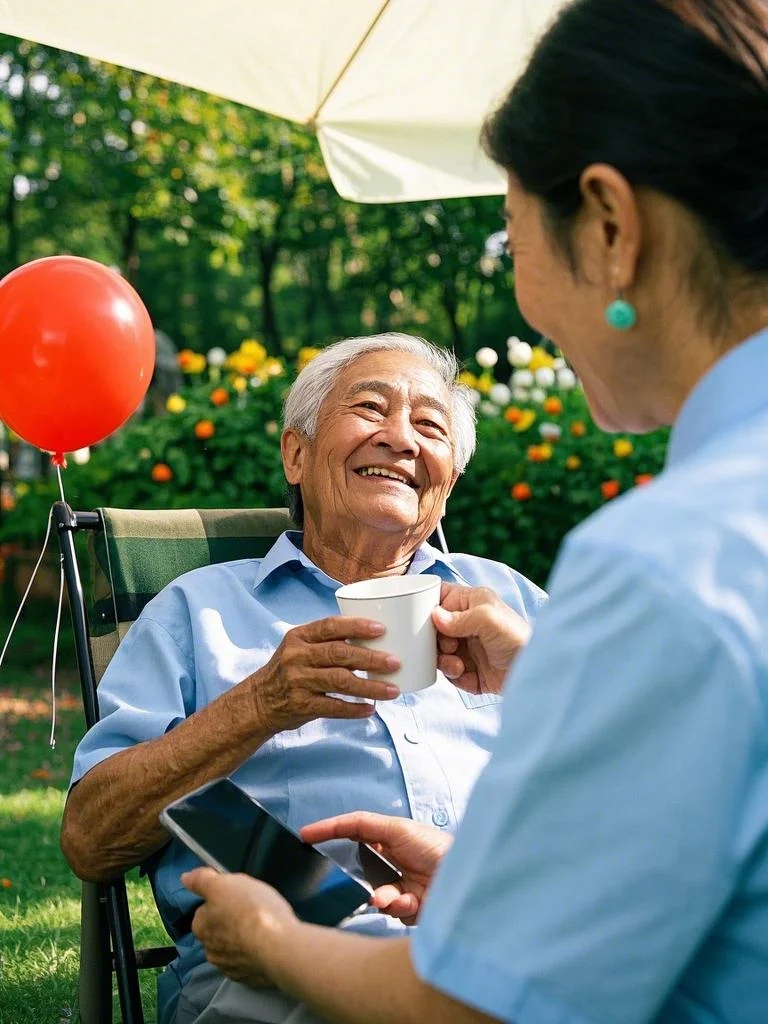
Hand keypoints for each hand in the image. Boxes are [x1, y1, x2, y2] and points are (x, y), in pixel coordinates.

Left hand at [183, 867, 297, 987]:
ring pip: (232, 949)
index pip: (204, 911)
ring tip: (261, 929)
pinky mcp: (248, 979)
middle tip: (250, 911)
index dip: (220, 901)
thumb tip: (184, 878)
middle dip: (230, 923)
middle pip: (218, 931)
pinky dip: (254, 955)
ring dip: (241, 940)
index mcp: (201, 927)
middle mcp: (210, 951)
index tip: (235, 897)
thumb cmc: (250, 909)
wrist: (279, 946)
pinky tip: (266, 945)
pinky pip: (248, 963)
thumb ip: (201, 880)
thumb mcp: (224, 884)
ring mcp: (229, 968)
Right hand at [247, 616, 400, 732]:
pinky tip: (371, 709)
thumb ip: (327, 642)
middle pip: (339, 654)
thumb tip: (374, 640)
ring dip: (370, 687)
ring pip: (340, 682)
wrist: (258, 702)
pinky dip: (354, 709)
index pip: (330, 626)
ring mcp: (298, 681)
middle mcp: (297, 657)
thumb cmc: (289, 670)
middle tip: (395, 662)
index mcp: (299, 637)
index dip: (357, 626)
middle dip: (371, 658)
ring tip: (393, 690)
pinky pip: (333, 707)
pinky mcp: (301, 705)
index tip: (381, 629)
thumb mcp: (299, 648)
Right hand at [301, 812, 451, 924]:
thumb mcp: (398, 830)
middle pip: (363, 868)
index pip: (354, 830)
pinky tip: (411, 904)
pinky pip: (394, 911)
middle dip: (359, 875)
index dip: (329, 831)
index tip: (304, 835)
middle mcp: (396, 860)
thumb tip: (341, 826)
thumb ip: (367, 827)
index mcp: (391, 837)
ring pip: (377, 895)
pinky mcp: (413, 908)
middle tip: (359, 876)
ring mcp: (403, 885)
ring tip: (391, 899)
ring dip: (383, 897)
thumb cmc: (436, 846)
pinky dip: (399, 908)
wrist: (467, 879)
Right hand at [432, 583, 530, 694]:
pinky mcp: (468, 670)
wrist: (532, 673)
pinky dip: (453, 674)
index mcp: (471, 603)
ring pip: (438, 652)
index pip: (440, 597)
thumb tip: (434, 616)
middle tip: (448, 645)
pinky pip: (448, 672)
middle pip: (433, 629)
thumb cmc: (518, 639)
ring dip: (443, 659)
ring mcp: (467, 648)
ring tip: (457, 663)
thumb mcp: (489, 619)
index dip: (428, 606)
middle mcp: (467, 624)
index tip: (422, 619)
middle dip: (435, 640)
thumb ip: (460, 616)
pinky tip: (464, 672)